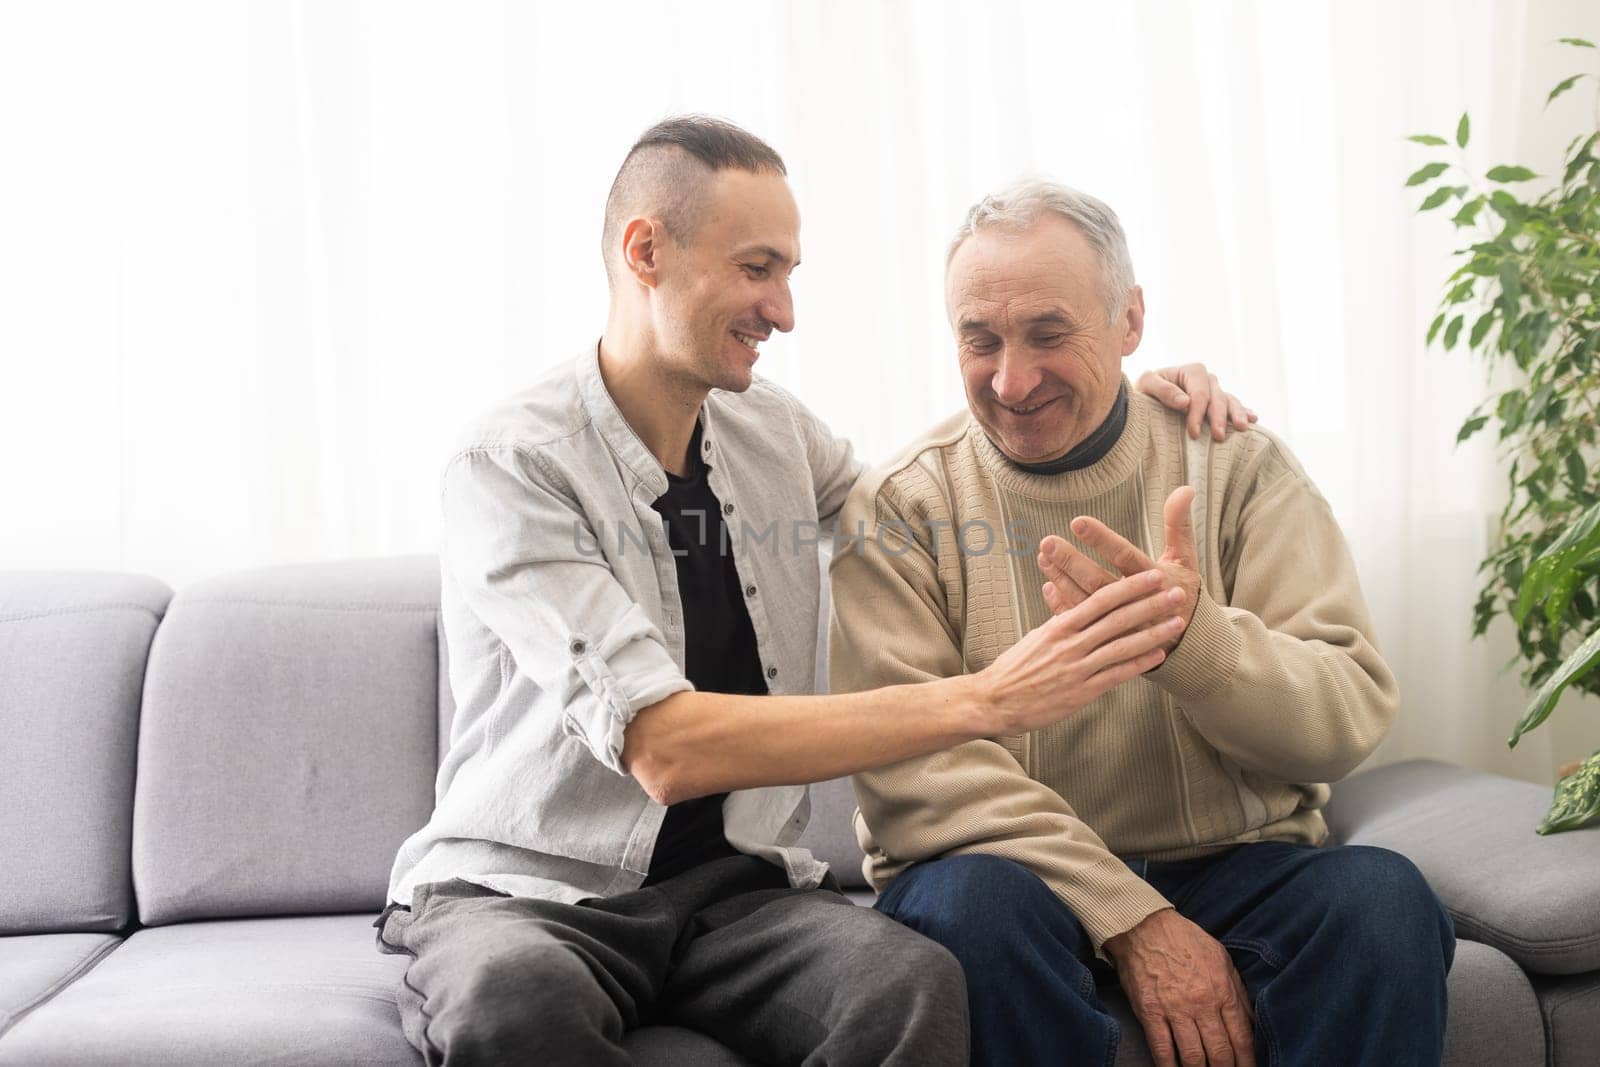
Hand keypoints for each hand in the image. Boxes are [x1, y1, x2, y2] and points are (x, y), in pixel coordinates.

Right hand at [976, 570, 1187, 733]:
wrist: (995, 699)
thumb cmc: (1015, 667)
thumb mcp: (1036, 636)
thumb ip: (1059, 620)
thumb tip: (1067, 596)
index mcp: (1059, 626)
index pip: (1100, 599)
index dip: (1130, 587)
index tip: (1152, 576)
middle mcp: (1071, 643)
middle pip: (1118, 618)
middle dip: (1151, 604)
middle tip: (1177, 592)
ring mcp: (1077, 668)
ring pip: (1122, 645)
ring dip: (1153, 632)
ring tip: (1177, 622)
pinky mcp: (1081, 692)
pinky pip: (1116, 675)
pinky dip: (1139, 664)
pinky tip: (1159, 655)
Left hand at [1037, 487, 1201, 653]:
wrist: (1186, 639)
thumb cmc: (1182, 591)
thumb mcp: (1185, 558)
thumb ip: (1179, 524)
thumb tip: (1185, 489)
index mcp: (1155, 579)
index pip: (1124, 555)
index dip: (1101, 539)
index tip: (1077, 522)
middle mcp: (1135, 602)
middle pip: (1098, 581)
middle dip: (1072, 561)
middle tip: (1047, 542)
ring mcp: (1120, 622)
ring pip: (1085, 600)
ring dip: (1062, 578)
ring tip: (1044, 557)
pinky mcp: (1108, 635)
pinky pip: (1082, 620)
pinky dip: (1062, 604)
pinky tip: (1048, 584)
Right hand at [1105, 909, 1255, 1066]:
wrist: (1145, 926)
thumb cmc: (1186, 941)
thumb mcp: (1222, 959)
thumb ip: (1238, 993)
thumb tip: (1251, 1025)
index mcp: (1223, 991)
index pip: (1242, 1039)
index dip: (1247, 1062)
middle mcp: (1202, 1004)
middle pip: (1220, 1053)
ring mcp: (1175, 1009)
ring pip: (1193, 1057)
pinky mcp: (1150, 1012)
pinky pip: (1162, 1049)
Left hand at [1138, 364, 1256, 441]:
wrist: (1148, 396)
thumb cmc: (1145, 390)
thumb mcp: (1146, 385)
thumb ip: (1163, 391)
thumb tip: (1186, 402)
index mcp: (1192, 371)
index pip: (1199, 394)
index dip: (1197, 414)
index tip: (1193, 433)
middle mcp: (1208, 379)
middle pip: (1218, 399)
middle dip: (1219, 418)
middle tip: (1218, 436)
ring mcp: (1216, 390)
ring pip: (1230, 401)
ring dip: (1238, 414)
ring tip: (1243, 427)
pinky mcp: (1219, 401)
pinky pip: (1234, 405)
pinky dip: (1244, 411)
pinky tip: (1253, 418)